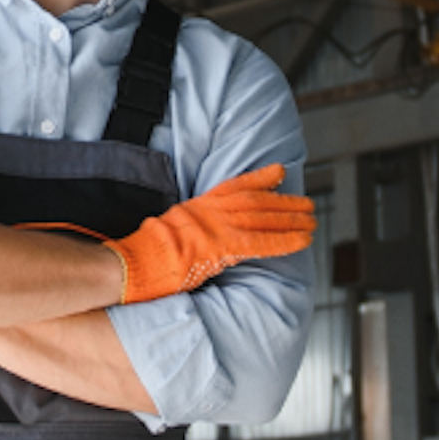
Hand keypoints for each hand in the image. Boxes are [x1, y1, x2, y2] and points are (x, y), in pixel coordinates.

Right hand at [22, 165, 310, 302]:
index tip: (279, 172)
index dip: (258, 179)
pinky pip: (260, 242)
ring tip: (312, 218)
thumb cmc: (136, 261)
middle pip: (253, 202)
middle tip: (307, 203)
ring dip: (290, 218)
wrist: (126, 267)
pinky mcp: (219, 247)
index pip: (231, 189)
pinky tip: (303, 239)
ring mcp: (213, 228)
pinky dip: (284, 240)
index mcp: (192, 210)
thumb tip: (196, 244)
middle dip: (283, 202)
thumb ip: (183, 234)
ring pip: (261, 217)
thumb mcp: (160, 236)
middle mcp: (205, 213)